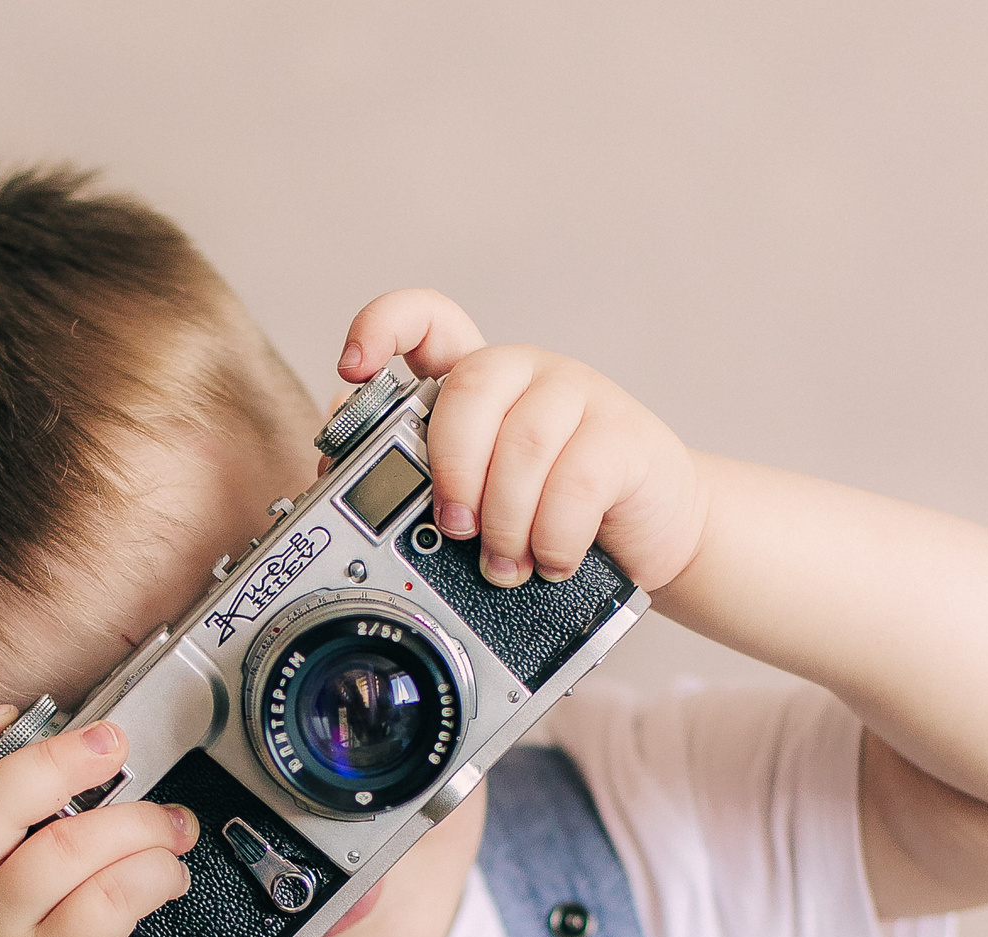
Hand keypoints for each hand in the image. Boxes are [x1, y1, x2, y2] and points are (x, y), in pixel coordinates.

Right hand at [0, 707, 198, 936]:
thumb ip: (24, 812)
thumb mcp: (5, 872)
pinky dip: (155, 873)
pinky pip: (111, 897)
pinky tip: (169, 876)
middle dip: (62, 760)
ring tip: (170, 827)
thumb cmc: (40, 936)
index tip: (11, 716)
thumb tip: (95, 742)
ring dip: (137, 824)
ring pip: (67, 848)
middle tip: (114, 744)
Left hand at [339, 289, 708, 590]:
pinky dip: (554, 538)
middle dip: (452, 472)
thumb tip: (337, 466)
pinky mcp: (625, 434)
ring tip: (505, 565)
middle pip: (467, 393)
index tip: (353, 367)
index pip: (427, 321)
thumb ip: (412, 476)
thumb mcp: (475, 495)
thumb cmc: (551, 512)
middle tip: (456, 527)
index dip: (383, 328)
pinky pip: (575, 483)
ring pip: (521, 445)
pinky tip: (552, 561)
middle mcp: (526, 375)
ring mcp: (579, 396)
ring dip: (505, 521)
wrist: (650, 531)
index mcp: (478, 382)